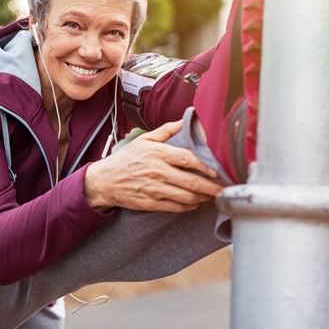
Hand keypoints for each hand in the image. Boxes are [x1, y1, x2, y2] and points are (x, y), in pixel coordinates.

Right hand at [83, 121, 224, 212]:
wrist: (103, 181)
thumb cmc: (124, 160)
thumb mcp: (143, 140)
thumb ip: (166, 131)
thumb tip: (185, 120)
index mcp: (157, 154)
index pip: (188, 159)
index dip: (207, 166)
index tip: (219, 171)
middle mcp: (158, 172)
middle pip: (193, 182)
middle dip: (213, 187)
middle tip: (225, 189)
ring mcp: (155, 189)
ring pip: (187, 197)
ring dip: (203, 198)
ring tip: (212, 196)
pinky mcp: (151, 203)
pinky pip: (176, 207)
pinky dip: (189, 206)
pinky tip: (195, 202)